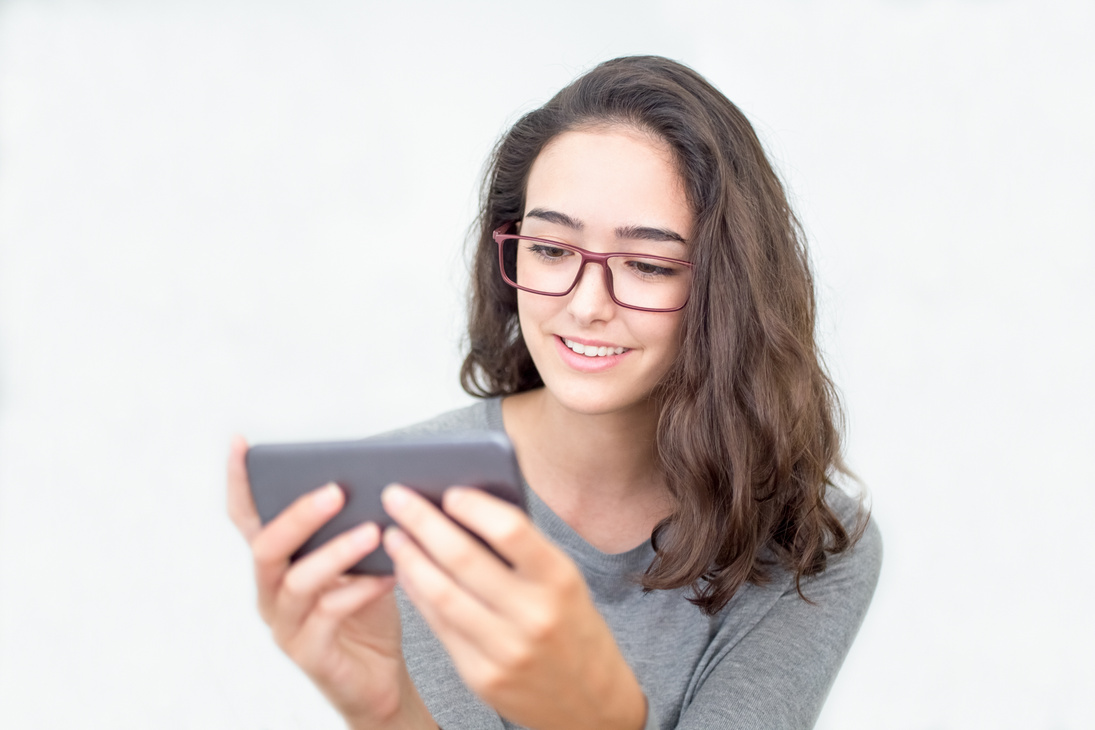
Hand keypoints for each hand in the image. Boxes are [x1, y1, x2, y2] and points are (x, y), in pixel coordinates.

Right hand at [226, 436, 436, 729]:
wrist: (379, 678)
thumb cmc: (366, 612)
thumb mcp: (359, 562)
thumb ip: (355, 527)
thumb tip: (379, 480)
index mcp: (278, 563)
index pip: (248, 518)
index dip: (241, 482)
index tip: (242, 444)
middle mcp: (271, 592)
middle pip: (267, 546)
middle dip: (299, 515)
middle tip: (335, 491)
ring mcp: (286, 625)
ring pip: (297, 581)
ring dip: (336, 552)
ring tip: (372, 531)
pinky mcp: (310, 653)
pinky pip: (329, 616)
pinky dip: (358, 590)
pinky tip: (387, 576)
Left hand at [381, 484, 646, 729]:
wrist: (590, 703)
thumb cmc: (573, 628)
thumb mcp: (565, 583)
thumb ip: (524, 551)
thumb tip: (465, 511)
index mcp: (560, 580)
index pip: (511, 531)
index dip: (474, 507)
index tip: (449, 492)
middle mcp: (534, 615)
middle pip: (464, 559)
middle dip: (423, 523)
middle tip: (397, 499)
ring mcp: (505, 650)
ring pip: (442, 594)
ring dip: (410, 559)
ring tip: (395, 535)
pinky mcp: (481, 676)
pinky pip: (440, 627)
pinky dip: (419, 595)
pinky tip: (407, 574)